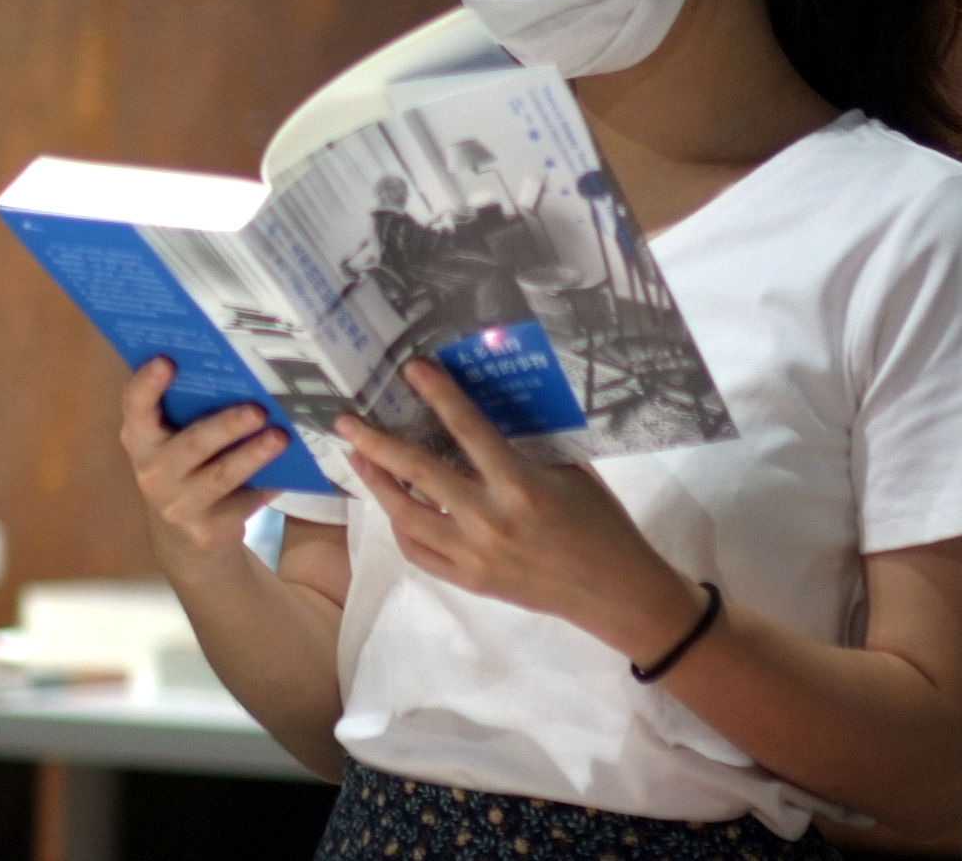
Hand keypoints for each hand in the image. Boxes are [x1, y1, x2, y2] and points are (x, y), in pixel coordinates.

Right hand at [120, 358, 283, 574]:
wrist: (185, 535)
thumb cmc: (185, 466)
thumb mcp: (174, 440)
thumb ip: (189, 410)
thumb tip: (238, 371)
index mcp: (141, 438)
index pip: (135, 407)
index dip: (147, 385)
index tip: (167, 361)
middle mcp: (152, 471)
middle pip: (191, 444)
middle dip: (225, 426)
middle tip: (257, 409)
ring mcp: (178, 504)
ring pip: (221, 476)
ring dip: (253, 455)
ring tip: (280, 438)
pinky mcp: (206, 529)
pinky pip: (243, 502)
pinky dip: (268, 484)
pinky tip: (291, 470)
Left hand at [336, 361, 707, 667]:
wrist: (615, 592)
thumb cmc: (600, 522)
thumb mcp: (569, 471)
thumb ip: (524, 445)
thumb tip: (481, 409)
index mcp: (521, 485)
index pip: (468, 429)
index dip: (438, 395)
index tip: (411, 368)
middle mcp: (490, 519)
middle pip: (418, 474)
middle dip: (376, 444)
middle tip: (346, 420)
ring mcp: (474, 555)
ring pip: (406, 517)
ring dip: (377, 484)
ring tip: (359, 458)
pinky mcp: (470, 582)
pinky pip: (419, 553)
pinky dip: (401, 526)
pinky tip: (394, 506)